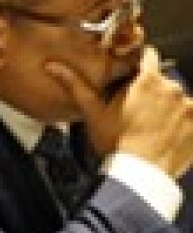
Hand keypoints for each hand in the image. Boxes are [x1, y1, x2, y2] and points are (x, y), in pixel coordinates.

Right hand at [45, 46, 192, 178]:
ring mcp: (189, 108)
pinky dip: (183, 125)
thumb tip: (52, 66)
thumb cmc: (116, 144)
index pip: (148, 55)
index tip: (132, 77)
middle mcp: (173, 89)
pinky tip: (167, 137)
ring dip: (168, 109)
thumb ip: (75, 85)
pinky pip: (191, 119)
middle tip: (136, 113)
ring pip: (178, 101)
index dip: (138, 64)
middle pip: (162, 82)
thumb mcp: (92, 112)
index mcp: (147, 80)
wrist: (141, 177)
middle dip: (152, 93)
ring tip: (152, 129)